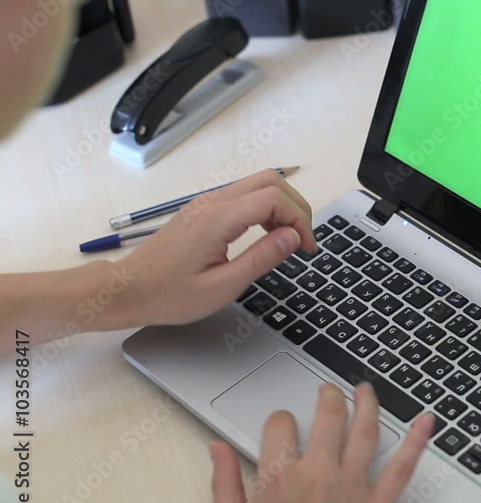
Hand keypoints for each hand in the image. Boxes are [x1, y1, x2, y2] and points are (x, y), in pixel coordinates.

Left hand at [111, 169, 317, 327]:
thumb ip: (261, 259)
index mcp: (217, 219)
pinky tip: (267, 236)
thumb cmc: (168, 295)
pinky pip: (244, 196)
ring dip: (282, 206)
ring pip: (258, 184)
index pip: (274, 199)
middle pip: (270, 180)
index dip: (300, 220)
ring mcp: (206, 203)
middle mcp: (212, 203)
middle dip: (296, 206)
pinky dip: (266, 209)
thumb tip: (292, 237)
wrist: (126, 290)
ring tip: (289, 240)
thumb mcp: (222, 287)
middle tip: (304, 239)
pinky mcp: (204, 210)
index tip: (306, 249)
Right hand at [209, 384, 435, 502]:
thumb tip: (217, 451)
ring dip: (367, 403)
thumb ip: (224, 483)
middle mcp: (318, 474)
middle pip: (327, 417)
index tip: (283, 423)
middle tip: (329, 391)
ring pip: (365, 430)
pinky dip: (417, 440)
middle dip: (328, 397)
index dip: (280, 419)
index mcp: (279, 477)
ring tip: (366, 390)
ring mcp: (352, 488)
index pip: (280, 425)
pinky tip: (425, 421)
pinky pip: (403, 467)